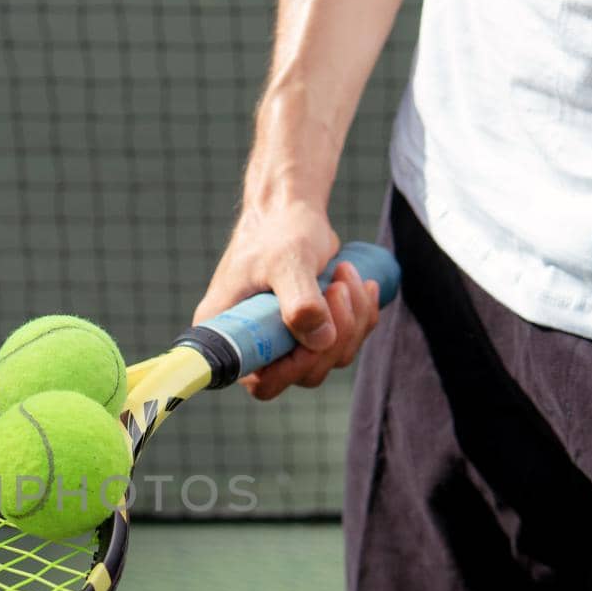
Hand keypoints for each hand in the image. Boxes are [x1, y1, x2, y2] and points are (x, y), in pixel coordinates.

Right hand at [192, 198, 382, 398]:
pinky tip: (362, 285)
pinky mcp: (308, 331)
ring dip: (351, 320)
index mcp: (229, 334)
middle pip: (303, 374)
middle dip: (333, 334)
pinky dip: (361, 317)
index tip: (315, 329)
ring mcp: (283, 339)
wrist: (292, 210)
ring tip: (345, 274)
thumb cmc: (279, 230)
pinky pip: (342, 343)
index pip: (261, 380)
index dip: (294, 367)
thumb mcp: (288, 260)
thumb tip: (320, 341)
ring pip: (328, 358)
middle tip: (337, 286)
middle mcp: (254, 343)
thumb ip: (301, 301)